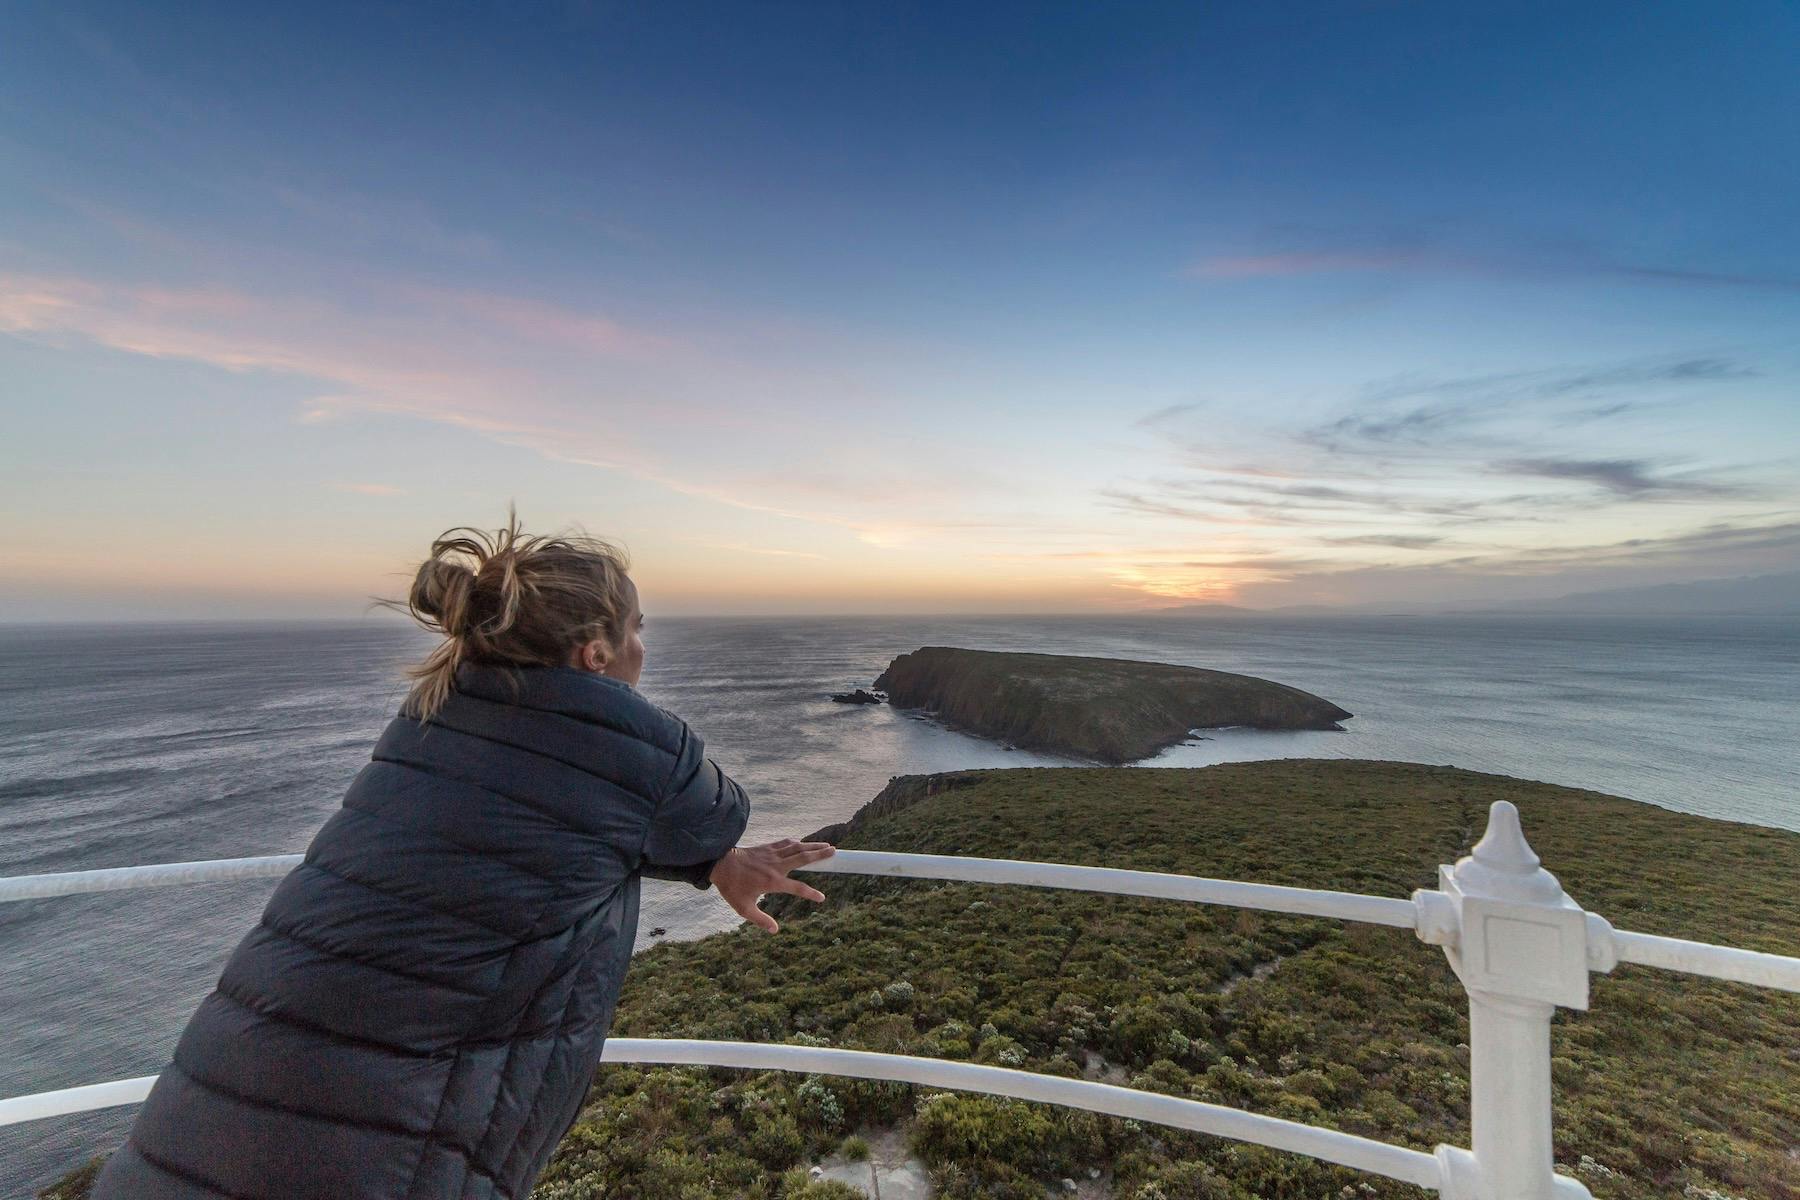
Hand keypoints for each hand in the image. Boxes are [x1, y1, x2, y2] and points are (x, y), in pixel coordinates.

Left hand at [709, 838, 834, 932]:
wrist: (720, 864)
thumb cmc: (731, 888)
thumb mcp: (744, 908)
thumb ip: (761, 920)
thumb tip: (775, 931)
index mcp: (773, 882)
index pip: (798, 888)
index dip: (811, 894)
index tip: (822, 898)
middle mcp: (776, 866)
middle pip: (803, 858)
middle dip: (820, 855)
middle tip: (835, 852)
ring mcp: (772, 855)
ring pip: (797, 848)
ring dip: (813, 846)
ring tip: (826, 845)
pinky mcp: (767, 848)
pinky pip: (785, 843)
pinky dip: (796, 843)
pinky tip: (802, 843)